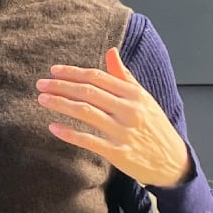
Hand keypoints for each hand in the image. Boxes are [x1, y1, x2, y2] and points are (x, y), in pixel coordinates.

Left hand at [36, 47, 193, 187]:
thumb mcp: (143, 98)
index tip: (54, 70)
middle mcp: (129, 110)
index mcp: (134, 94)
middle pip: (89, 92)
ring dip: (61, 104)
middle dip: (61, 86)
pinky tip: (53, 127)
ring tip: (42, 100)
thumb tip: (110, 52)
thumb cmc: (153, 127)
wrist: (171, 161)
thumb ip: (124, 76)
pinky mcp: (118, 152)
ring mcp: (123, 131)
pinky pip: (89, 140)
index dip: (74, 72)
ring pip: (86, 112)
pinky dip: (69, 133)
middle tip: (41, 84)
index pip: (98, 77)